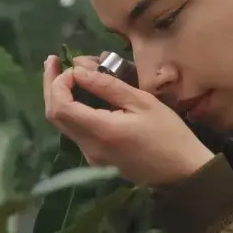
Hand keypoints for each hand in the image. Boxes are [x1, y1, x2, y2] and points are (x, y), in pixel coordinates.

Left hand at [43, 55, 213, 185]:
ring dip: (59, 98)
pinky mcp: (97, 160)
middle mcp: (89, 147)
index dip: (58, 82)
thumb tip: (79, 71)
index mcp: (101, 131)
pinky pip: (75, 132)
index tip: (72, 66)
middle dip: (50, 86)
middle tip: (52, 60)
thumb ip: (107, 86)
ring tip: (63, 73)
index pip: (61, 106)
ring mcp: (91, 157)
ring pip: (62, 124)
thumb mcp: (142, 102)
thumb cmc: (168, 133)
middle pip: (54, 116)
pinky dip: (71, 110)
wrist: (182, 171)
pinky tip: (78, 95)